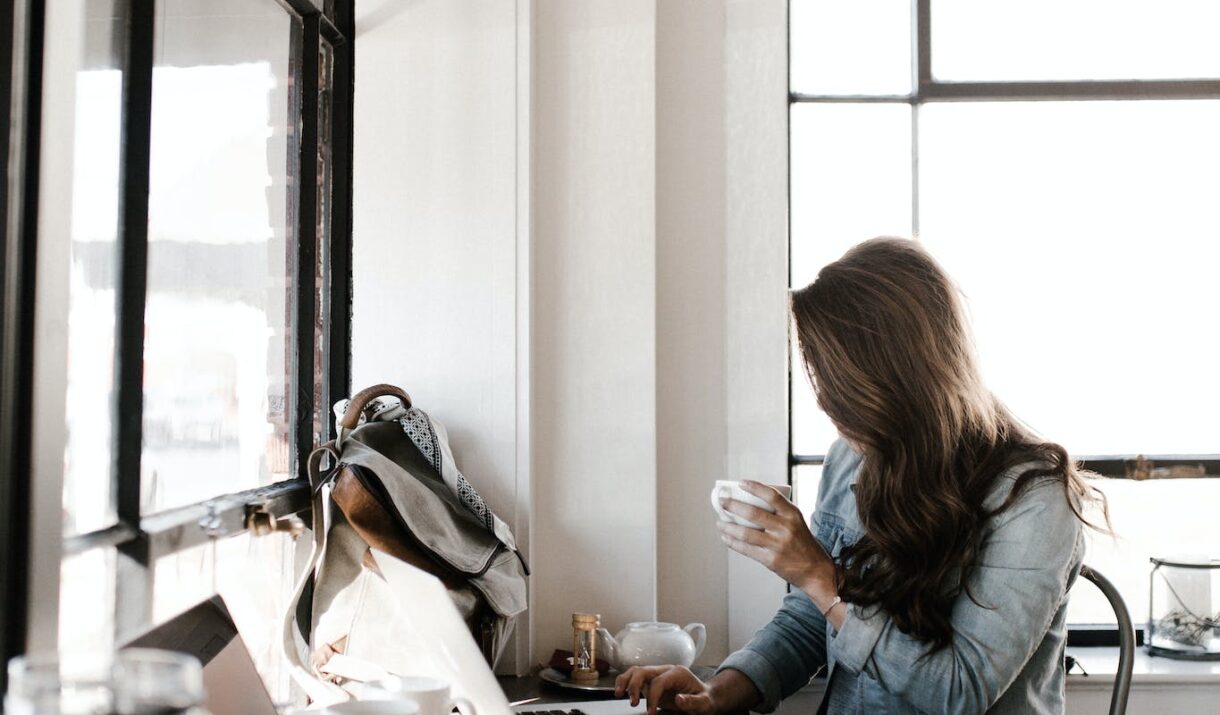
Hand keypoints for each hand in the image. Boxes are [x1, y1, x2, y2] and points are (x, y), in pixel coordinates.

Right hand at [614, 665, 714, 714]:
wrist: (706, 696)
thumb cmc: (705, 699)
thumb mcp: (705, 703)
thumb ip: (693, 701)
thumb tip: (679, 699)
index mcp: (678, 673)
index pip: (658, 681)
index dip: (652, 697)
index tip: (651, 712)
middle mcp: (666, 670)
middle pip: (643, 671)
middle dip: (634, 686)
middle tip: (632, 703)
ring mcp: (658, 675)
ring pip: (636, 671)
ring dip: (625, 681)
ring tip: (618, 694)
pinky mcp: (652, 681)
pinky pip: (635, 678)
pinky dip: (626, 683)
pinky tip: (621, 692)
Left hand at [717, 481, 837, 606]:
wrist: (816, 570)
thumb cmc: (803, 543)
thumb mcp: (797, 523)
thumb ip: (779, 513)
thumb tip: (749, 502)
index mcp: (793, 514)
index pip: (772, 495)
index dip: (755, 487)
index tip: (741, 482)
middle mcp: (786, 528)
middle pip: (753, 513)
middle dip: (733, 506)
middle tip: (722, 502)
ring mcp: (778, 545)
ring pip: (746, 533)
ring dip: (729, 527)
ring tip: (720, 523)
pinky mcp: (771, 560)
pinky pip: (746, 549)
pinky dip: (733, 542)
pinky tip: (726, 537)